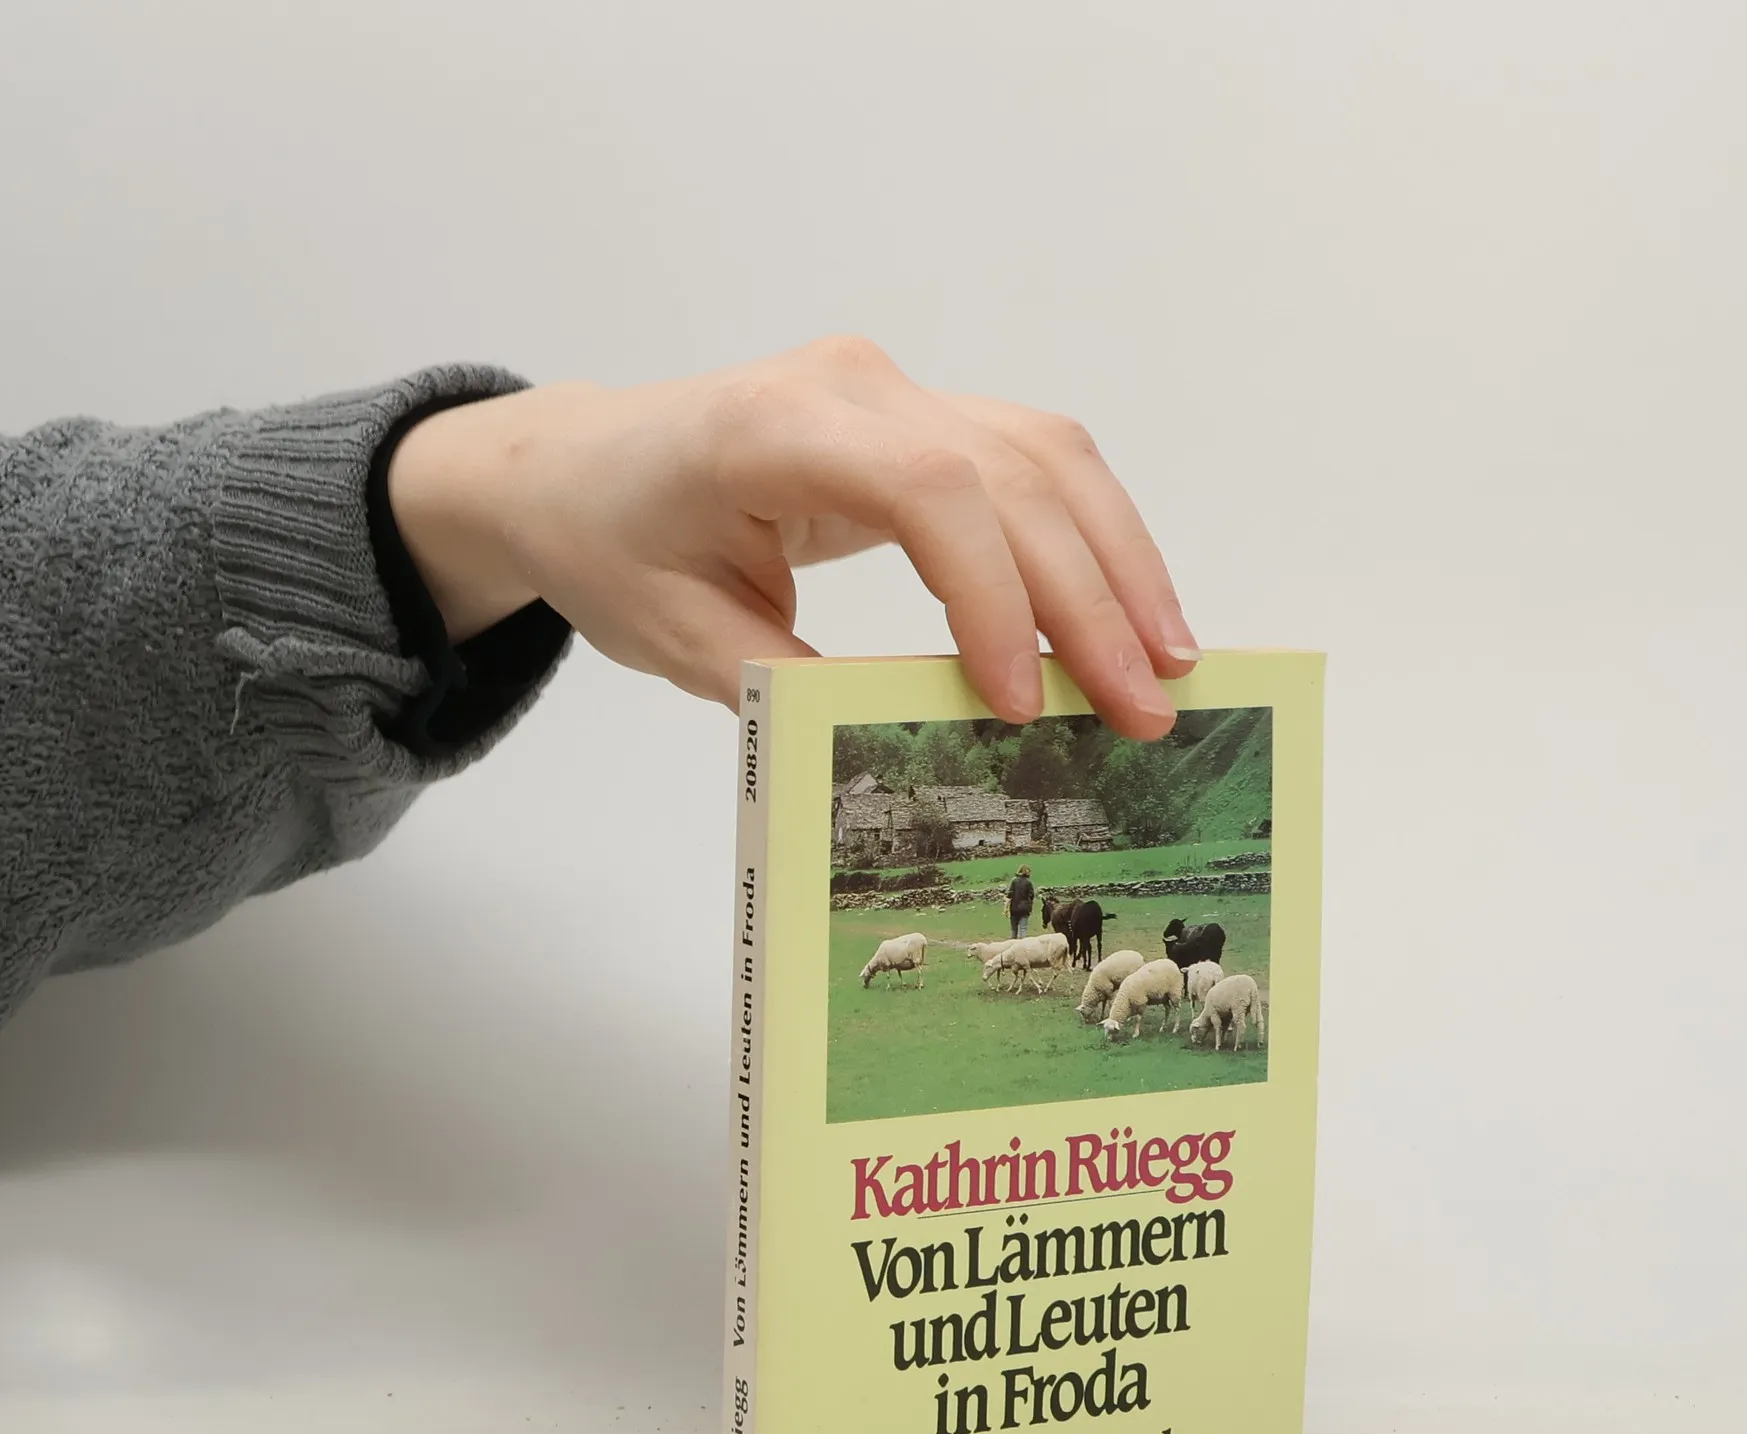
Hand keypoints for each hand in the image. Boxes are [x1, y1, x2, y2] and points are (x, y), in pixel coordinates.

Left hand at [386, 336, 1197, 739]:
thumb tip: (928, 735)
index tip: (1022, 704)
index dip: (994, 597)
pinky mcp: (916, 415)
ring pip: (1046, 456)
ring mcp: (892, 389)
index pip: (928, 491)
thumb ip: (795, 683)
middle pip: (1013, 472)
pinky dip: (1089, 535)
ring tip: (1169, 661)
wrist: (576, 467)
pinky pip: (1027, 461)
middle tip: (1146, 708)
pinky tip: (1125, 608)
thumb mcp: (679, 638)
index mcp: (774, 428)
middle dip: (1091, 598)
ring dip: (1118, 560)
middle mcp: (851, 385)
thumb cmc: (611, 544)